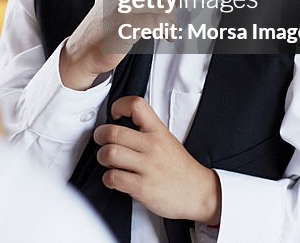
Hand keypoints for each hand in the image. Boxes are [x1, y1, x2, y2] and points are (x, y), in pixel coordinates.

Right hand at [60, 0, 173, 90]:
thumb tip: (175, 0)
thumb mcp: (120, 4)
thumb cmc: (104, 30)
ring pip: (163, 8)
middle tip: (170, 25)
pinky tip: (166, 36)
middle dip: (172, 12)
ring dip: (172, 23)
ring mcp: (122, 5)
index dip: (170, 0)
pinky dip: (167, 30)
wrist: (84, 50)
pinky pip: (158, 22)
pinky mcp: (125, 23)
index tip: (171, 13)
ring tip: (168, 32)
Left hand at [94, 96, 221, 224]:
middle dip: (99, 135)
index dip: (119, 105)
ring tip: (106, 160)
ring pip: (110, 153)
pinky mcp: (143, 187)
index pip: (136, 105)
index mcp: (158, 131)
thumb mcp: (167, 140)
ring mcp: (148, 167)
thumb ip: (146, 131)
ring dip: (102, 157)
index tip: (114, 114)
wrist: (200, 193)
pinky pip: (113, 178)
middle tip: (100, 140)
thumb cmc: (180, 168)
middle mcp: (152, 146)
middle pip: (113, 132)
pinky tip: (114, 179)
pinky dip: (108, 179)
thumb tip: (119, 125)